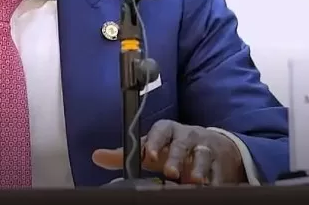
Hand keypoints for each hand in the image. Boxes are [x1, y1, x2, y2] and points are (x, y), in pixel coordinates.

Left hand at [93, 121, 245, 185]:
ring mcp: (206, 147)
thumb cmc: (175, 149)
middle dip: (176, 156)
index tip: (150, 154)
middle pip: (181, 143)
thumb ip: (127, 155)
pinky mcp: (221, 163)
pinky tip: (212, 187)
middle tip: (170, 171)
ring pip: (202, 154)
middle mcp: (187, 135)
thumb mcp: (152, 150)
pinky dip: (216, 179)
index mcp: (168, 130)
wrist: (213, 147)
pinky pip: (219, 171)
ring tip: (195, 180)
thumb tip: (96, 156)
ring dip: (199, 168)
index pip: (160, 130)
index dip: (155, 141)